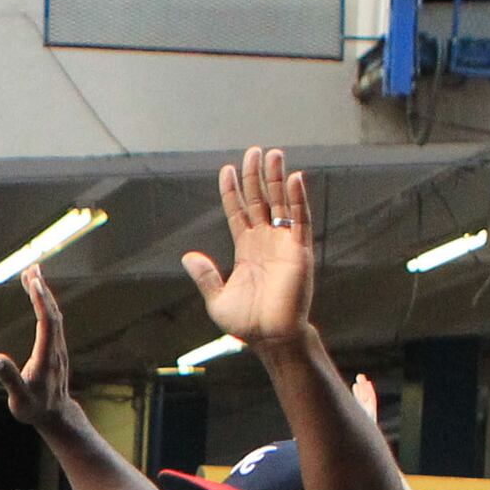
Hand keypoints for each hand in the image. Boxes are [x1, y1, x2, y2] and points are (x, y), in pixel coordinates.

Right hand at [0, 265, 73, 432]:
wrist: (55, 415)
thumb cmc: (34, 408)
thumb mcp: (18, 398)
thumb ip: (8, 378)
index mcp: (47, 356)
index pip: (47, 322)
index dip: (41, 301)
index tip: (34, 281)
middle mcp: (55, 348)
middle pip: (52, 312)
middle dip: (42, 289)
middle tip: (32, 268)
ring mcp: (57, 346)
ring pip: (53, 313)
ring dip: (43, 293)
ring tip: (31, 273)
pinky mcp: (54, 346)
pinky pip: (51, 319)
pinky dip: (43, 303)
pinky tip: (36, 295)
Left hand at [179, 146, 315, 349]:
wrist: (271, 338)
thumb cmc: (246, 324)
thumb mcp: (216, 299)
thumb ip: (205, 276)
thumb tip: (188, 256)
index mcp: (246, 250)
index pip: (238, 212)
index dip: (233, 192)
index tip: (227, 170)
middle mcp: (265, 242)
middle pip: (260, 201)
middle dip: (255, 176)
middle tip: (253, 151)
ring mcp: (283, 244)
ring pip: (281, 203)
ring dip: (277, 179)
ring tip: (273, 154)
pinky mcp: (300, 250)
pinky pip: (300, 220)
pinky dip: (298, 199)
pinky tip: (295, 178)